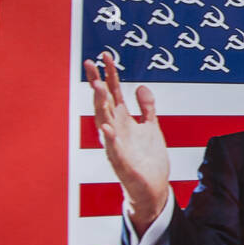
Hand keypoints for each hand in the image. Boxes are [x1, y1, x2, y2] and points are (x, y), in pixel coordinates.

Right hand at [83, 54, 170, 233]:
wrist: (153, 189)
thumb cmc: (148, 159)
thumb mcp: (151, 127)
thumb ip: (147, 107)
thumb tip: (140, 86)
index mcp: (123, 121)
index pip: (113, 93)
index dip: (110, 74)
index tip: (105, 55)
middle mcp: (116, 130)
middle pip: (103, 103)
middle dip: (97, 84)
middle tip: (91, 65)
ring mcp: (117, 146)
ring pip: (104, 122)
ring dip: (100, 105)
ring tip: (98, 87)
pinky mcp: (122, 164)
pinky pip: (114, 150)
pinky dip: (110, 139)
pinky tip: (107, 128)